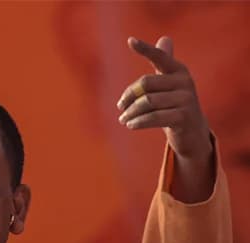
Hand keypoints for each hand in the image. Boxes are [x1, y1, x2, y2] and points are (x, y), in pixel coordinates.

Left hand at [117, 36, 211, 161]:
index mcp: (178, 70)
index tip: (130, 40)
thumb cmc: (174, 104)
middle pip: (145, 83)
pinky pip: (153, 117)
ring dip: (131, 112)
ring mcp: (186, 99)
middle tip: (120, 107)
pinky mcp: (184, 117)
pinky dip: (138, 122)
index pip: (159, 57)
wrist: (192, 132)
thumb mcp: (169, 84)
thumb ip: (165, 63)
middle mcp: (185, 82)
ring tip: (123, 119)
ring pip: (147, 102)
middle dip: (128, 96)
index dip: (145, 49)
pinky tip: (130, 125)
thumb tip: (165, 38)